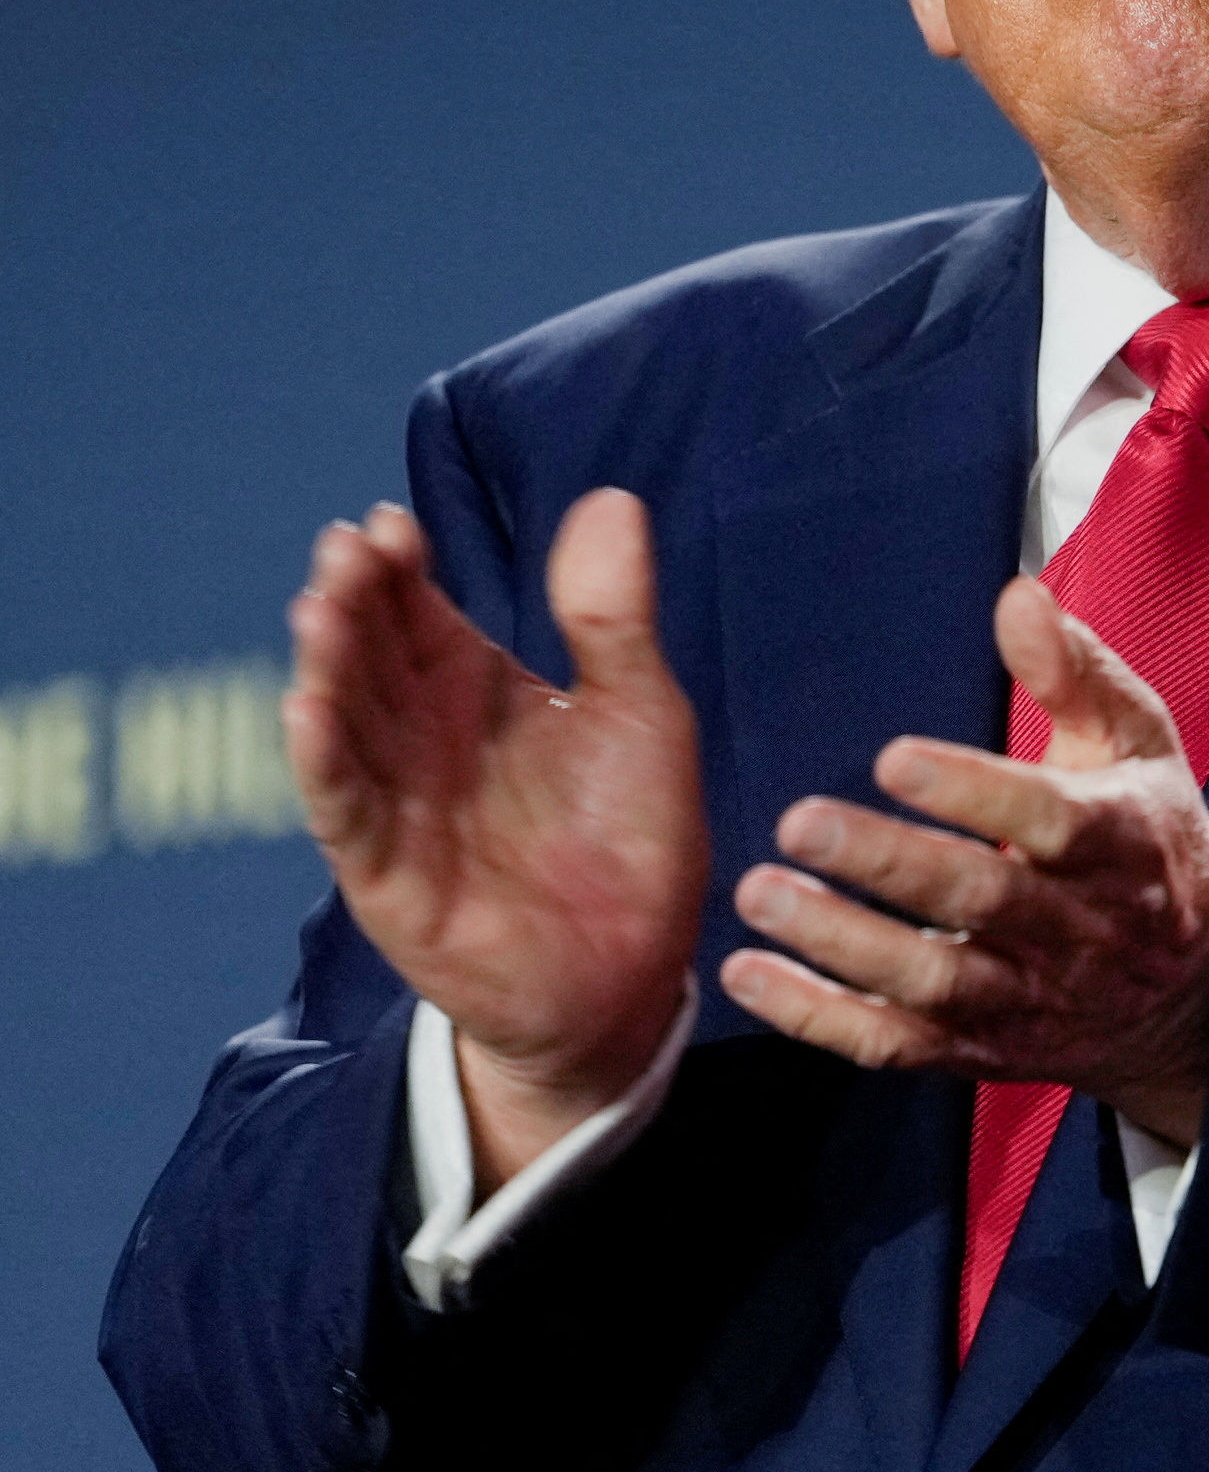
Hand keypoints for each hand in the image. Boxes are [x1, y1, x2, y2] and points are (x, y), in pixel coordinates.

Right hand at [284, 491, 709, 1188]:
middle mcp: (423, 737)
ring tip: (320, 608)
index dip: (400, 568)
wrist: (633, 973)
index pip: (419, 612)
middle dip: (355, 600)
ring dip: (327, 666)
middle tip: (349, 550)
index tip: (389, 521)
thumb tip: (609, 498)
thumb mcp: (640, 711)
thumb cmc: (629, 837)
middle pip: (371, 654)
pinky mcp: (389, 875)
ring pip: (346, 722)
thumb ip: (614, 617)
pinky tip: (306, 711)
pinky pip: (345, 811)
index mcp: (477, 688)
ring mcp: (398, 804)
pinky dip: (322, 763)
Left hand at [717, 578, 1208, 1143]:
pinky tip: (751, 976)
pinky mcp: (983, 1049)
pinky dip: (819, 1018)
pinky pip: (896, 1044)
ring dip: (841, 943)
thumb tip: (1017, 597)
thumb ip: (1075, 671)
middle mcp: (1081, 929)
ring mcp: (1031, 998)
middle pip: (984, 900)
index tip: (894, 756)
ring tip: (760, 894)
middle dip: (890, 865)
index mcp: (1124, 843)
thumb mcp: (1138, 745)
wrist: (1189, 988)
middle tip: (798, 823)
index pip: (1054, 822)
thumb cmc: (1148, 837)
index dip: (975, 793)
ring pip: (934, 980)